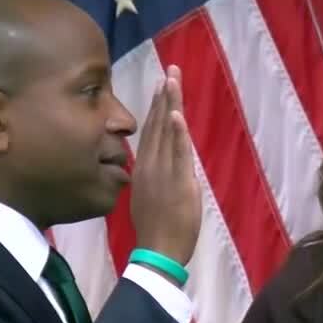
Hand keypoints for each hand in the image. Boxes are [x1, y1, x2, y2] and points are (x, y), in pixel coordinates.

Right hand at [129, 65, 200, 266]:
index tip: (162, 83)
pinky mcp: (177, 182)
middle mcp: (151, 165)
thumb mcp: (151, 197)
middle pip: (158, 124)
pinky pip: (177, 153)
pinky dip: (177, 133)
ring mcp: (162, 172)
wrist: (157, 252)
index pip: (151, 131)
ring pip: (166, 132)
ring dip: (170, 105)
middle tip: (170, 70)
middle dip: (164, 95)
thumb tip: (163, 164)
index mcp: (145, 168)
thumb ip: (158, 177)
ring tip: (172, 79)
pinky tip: (175, 113)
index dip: (156, 106)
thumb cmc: (158, 230)